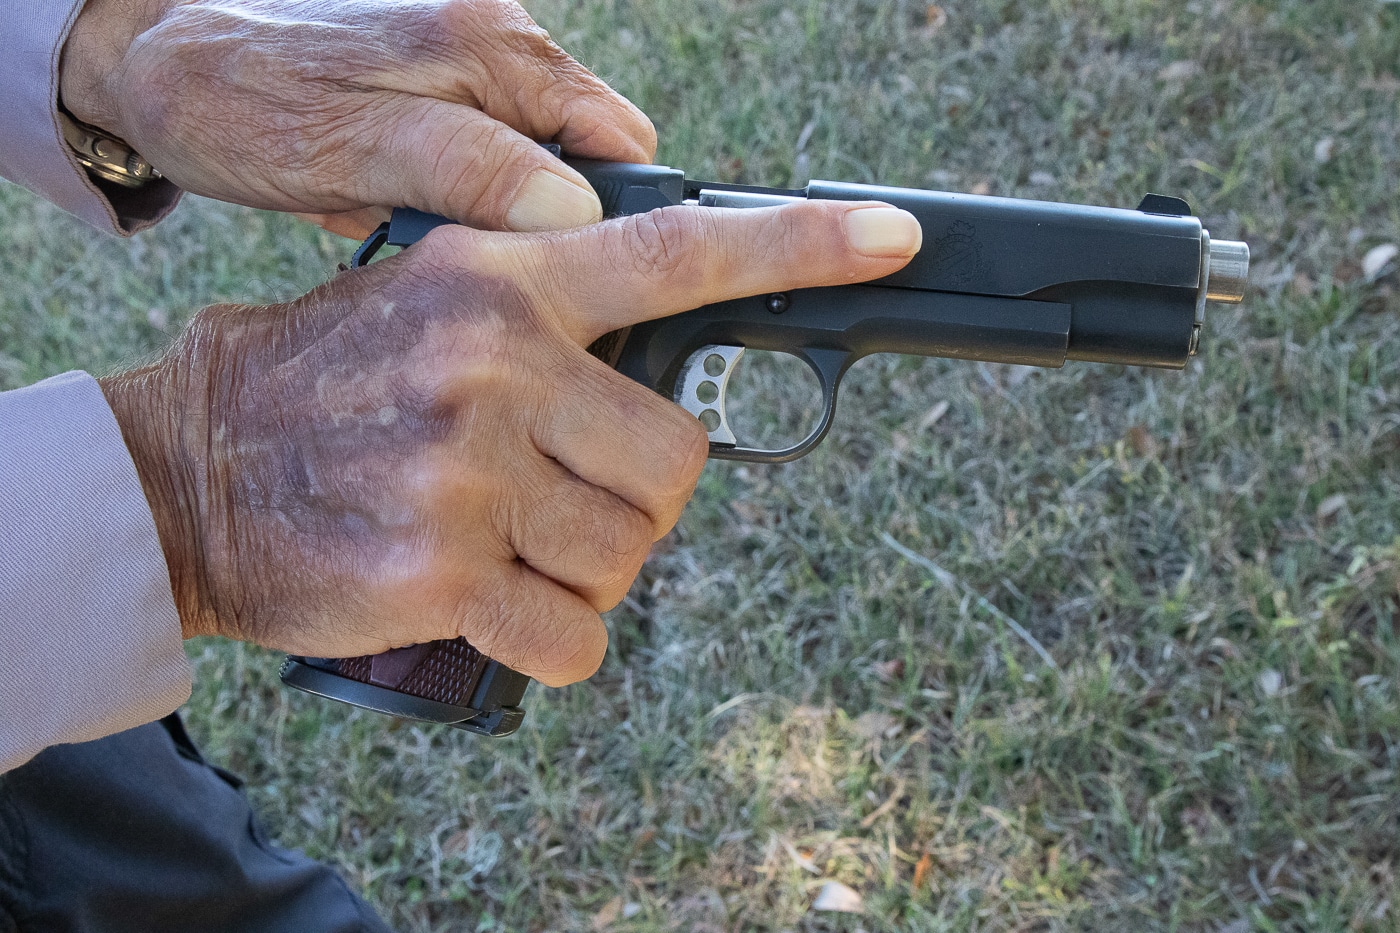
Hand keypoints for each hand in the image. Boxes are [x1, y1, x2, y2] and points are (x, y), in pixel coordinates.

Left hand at [60, 0, 654, 236]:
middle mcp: (499, 52)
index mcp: (493, 45)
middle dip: (556, 226)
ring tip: (429, 234)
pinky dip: (466, 214)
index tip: (562, 273)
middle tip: (484, 260)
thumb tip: (575, 214)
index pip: (621, 144)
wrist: (162, 66)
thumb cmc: (239, 95)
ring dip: (504, 225)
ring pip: (545, 179)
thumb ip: (467, 169)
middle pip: (594, 163)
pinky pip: (494, 177)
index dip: (610, 217)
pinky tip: (412, 219)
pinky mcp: (447, 110)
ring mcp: (475, 81)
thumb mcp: (350, 143)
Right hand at [98, 202, 921, 685]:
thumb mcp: (426, 307)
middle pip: (680, 465)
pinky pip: (579, 642)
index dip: (801, 245)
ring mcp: (470, 472)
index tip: (890, 239)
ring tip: (507, 550)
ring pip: (632, 559)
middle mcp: (495, 364)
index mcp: (502, 283)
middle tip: (560, 501)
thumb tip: (667, 365)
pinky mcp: (444, 574)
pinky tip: (502, 618)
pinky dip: (561, 647)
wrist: (184, 472)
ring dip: (590, 575)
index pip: (679, 252)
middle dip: (637, 503)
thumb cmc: (322, 392)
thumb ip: (546, 324)